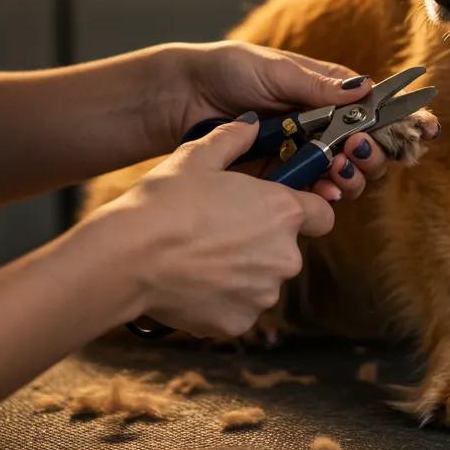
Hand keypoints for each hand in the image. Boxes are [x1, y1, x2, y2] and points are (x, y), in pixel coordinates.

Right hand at [105, 117, 333, 337]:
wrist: (127, 257)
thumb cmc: (164, 202)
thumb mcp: (198, 157)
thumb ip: (233, 139)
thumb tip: (250, 127)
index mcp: (283, 211)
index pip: (322, 214)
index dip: (305, 209)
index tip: (278, 209)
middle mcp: (285, 255)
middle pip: (287, 248)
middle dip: (263, 241)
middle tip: (222, 230)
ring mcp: (263, 293)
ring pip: (263, 280)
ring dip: (243, 271)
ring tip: (201, 256)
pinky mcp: (239, 322)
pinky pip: (240, 308)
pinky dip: (222, 299)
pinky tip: (193, 281)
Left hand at [155, 42, 438, 201]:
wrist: (178, 99)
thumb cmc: (226, 70)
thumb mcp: (272, 68)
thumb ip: (315, 84)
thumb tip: (364, 90)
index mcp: (324, 90)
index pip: (374, 106)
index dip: (402, 118)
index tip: (426, 128)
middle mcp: (320, 123)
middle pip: (368, 146)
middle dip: (375, 153)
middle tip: (360, 149)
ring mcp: (302, 152)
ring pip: (346, 173)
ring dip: (353, 176)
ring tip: (339, 171)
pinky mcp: (280, 178)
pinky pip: (313, 192)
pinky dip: (324, 194)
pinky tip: (322, 191)